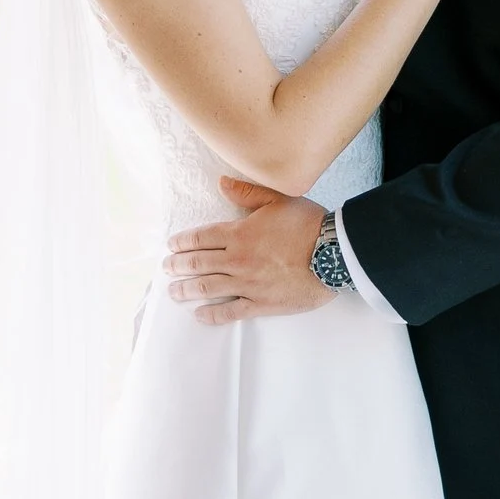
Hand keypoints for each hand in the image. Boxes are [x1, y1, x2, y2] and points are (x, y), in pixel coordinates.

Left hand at [165, 179, 324, 324]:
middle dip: (178, 266)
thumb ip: (247, 193)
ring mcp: (248, 284)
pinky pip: (231, 312)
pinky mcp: (262, 303)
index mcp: (239, 233)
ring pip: (208, 288)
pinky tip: (200, 315)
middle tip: (166, 268)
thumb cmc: (308, 225)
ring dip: (187, 290)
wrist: (334, 255)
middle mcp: (237, 259)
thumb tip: (222, 183)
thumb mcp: (278, 200)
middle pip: (198, 263)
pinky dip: (213, 315)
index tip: (171, 246)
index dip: (182, 242)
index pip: (201, 237)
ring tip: (174, 292)